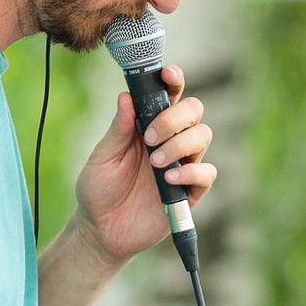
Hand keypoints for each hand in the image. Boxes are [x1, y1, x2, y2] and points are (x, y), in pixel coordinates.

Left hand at [72, 71, 215, 262]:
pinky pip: (207, 173)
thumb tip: (126, 95)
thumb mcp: (102, 156)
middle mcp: (170, 141)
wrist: (101, 230)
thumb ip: (118, 128)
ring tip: (156, 162)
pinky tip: (169, 178)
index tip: (167, 75)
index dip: (174, 81)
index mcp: (148, 126)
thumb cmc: (99, 190)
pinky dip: (191, 171)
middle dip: (176, 118)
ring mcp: (183, 165)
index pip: (170, 95)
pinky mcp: (190, 191)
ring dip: (181, 144)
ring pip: (203, 137)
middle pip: (194, 111)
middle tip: (150, 137)